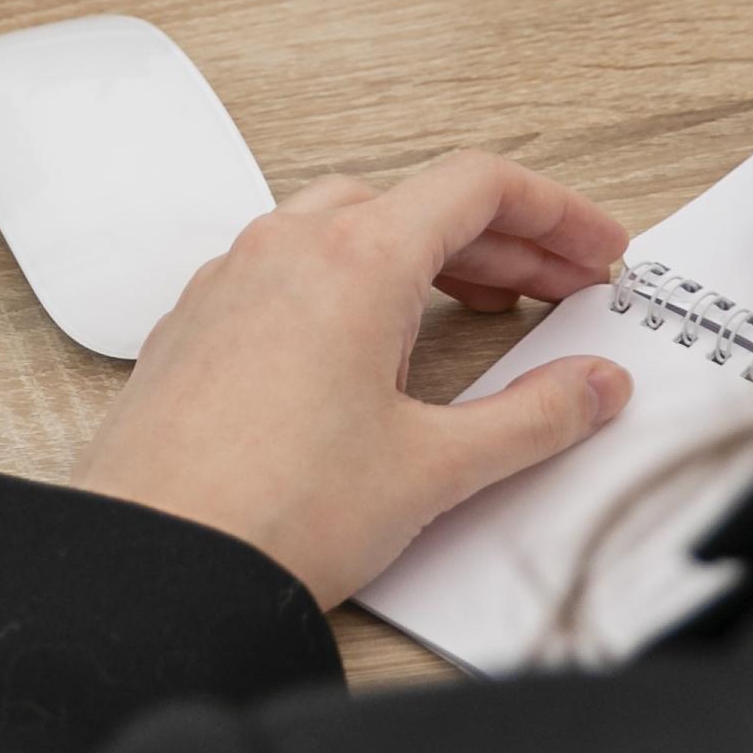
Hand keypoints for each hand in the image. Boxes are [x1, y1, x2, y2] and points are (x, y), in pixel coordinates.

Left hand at [71, 153, 634, 606]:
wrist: (154, 566)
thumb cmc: (273, 515)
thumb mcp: (435, 468)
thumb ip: (534, 418)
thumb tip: (594, 388)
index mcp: (353, 259)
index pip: (477, 186)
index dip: (557, 213)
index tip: (598, 252)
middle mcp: (284, 249)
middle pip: (417, 203)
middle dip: (504, 243)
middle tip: (562, 292)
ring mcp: (230, 281)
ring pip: (346, 228)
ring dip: (425, 256)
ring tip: (479, 311)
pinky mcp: (197, 323)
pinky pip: (289, 270)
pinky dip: (354, 283)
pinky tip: (376, 347)